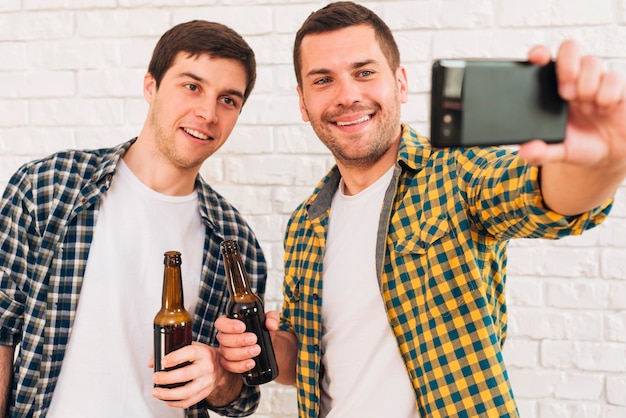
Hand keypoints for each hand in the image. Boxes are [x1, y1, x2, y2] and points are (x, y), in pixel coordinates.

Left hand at [150, 342, 237, 408]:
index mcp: (203, 352)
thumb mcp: (192, 346)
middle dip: (167, 378)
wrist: (220, 367)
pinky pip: (188, 402)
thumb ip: (171, 350)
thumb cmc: (202, 356)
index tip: (163, 362)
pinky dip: (174, 402)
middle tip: (156, 378)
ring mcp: (207, 382)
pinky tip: (166, 399)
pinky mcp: (205, 393)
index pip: (190, 352)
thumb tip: (152, 362)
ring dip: (168, 394)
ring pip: (187, 392)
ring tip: (156, 392)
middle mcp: (207, 367)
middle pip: (186, 374)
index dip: (175, 357)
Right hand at [215, 311, 279, 374]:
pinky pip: (230, 366)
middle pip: (224, 339)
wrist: (267, 346)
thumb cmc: (263, 330)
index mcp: (230, 323)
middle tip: (253, 339)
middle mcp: (225, 337)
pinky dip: (240, 366)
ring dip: (242, 353)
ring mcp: (225, 351)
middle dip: (239, 340)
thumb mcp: (269, 320)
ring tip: (256, 350)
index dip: (229, 325)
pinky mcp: (229, 363)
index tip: (242, 327)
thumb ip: (272, 317)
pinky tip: (251, 363)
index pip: (221, 323)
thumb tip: (271, 324)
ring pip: (227, 354)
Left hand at [519, 39, 625, 169]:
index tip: (537, 59)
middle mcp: (575, 79)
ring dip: (586, 87)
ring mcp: (596, 80)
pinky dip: (606, 95)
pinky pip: (613, 78)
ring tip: (586, 108)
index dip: (539, 53)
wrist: (610, 153)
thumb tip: (525, 152)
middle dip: (567, 67)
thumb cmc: (581, 144)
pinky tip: (603, 108)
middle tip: (565, 93)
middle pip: (569, 48)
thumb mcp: (559, 151)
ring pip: (591, 62)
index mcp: (553, 89)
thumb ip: (541, 152)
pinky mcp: (618, 86)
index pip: (544, 60)